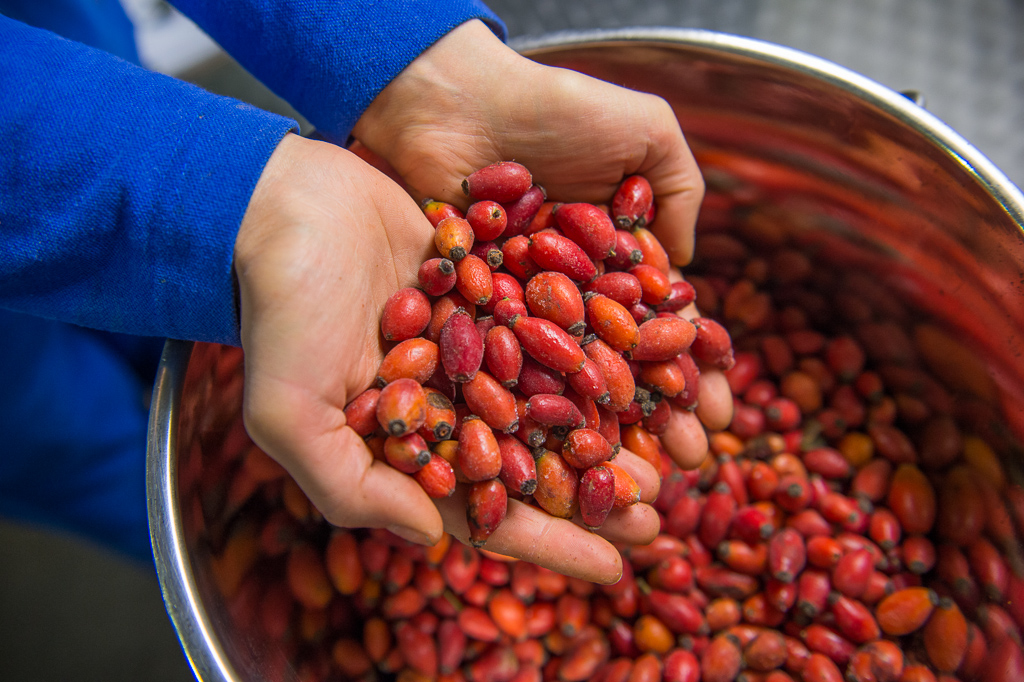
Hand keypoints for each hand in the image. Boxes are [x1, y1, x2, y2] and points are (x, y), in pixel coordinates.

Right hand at [233, 133, 660, 583]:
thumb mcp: (291, 415)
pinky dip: (600, 345)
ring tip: (670, 450)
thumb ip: (353, 489)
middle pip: (537, 458)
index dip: (550, 543)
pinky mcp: (493, 288)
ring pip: (557, 396)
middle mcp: (452, 401)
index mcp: (412, 446)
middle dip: (595, 491)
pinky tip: (650, 360)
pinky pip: (557, 324)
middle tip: (657, 515)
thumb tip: (430, 541)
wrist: (284, 207)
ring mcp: (476, 345)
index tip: (613, 566)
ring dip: (610, 425)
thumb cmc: (278, 313)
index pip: (489, 511)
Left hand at [353, 19, 732, 468]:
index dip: (690, 374)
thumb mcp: (647, 133)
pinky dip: (524, 416)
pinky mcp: (463, 317)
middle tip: (682, 469)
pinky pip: (500, 376)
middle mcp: (566, 293)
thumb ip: (680, 194)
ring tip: (628, 481)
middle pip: (615, 369)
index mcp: (613, 259)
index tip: (717, 417)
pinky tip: (552, 457)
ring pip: (561, 386)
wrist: (453, 98)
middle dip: (653, 421)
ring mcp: (514, 310)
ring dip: (598, 436)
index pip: (660, 330)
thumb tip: (681, 281)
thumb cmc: (554, 107)